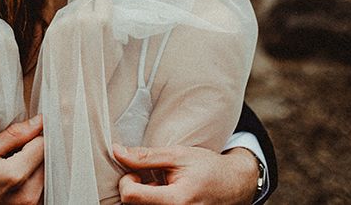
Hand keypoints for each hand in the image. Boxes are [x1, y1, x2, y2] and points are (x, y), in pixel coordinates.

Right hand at [0, 115, 44, 204]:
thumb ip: (14, 135)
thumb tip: (39, 121)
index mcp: (15, 175)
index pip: (42, 144)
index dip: (35, 134)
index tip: (24, 133)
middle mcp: (28, 194)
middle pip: (46, 159)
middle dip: (34, 149)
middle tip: (13, 151)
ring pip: (46, 173)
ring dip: (35, 164)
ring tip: (12, 165)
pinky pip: (41, 187)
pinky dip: (33, 178)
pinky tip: (15, 178)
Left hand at [114, 144, 259, 204]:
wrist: (233, 186)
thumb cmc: (207, 168)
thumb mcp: (178, 155)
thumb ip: (146, 156)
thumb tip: (117, 151)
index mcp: (175, 201)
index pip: (130, 196)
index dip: (127, 179)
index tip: (138, 171)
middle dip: (135, 189)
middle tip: (150, 177)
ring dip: (144, 197)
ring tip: (161, 186)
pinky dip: (152, 201)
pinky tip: (164, 194)